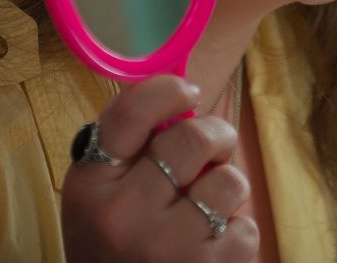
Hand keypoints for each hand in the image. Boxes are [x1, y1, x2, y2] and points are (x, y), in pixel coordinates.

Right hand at [61, 76, 258, 261]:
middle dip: (216, 135)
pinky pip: (245, 228)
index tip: (188, 91)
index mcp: (91, 183)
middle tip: (213, 147)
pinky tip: (211, 245)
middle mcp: (123, 215)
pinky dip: (235, 233)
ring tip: (207, 206)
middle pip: (194, 138)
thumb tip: (183, 93)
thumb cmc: (113, 241)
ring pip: (229, 182)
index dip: (169, 89)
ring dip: (226, 189)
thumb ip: (131, 142)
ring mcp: (164, 248)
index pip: (132, 111)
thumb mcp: (100, 191)